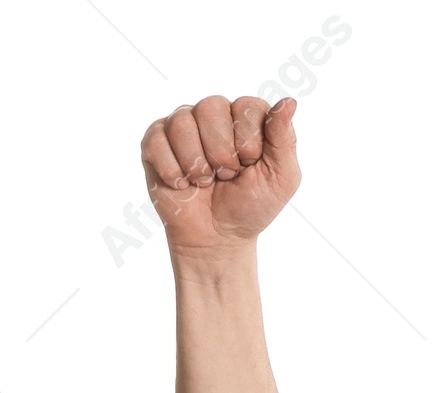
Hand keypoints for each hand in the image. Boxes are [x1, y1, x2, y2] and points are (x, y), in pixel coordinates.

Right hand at [141, 95, 300, 256]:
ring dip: (198, 166)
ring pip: (182, 123)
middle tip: (226, 176)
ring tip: (205, 182)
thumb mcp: (281, 179)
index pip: (246, 107)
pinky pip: (158, 141)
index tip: (250, 167)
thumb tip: (289, 100)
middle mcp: (213, 113)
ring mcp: (182, 124)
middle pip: (211, 107)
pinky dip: (174, 173)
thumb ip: (285, 139)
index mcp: (245, 116)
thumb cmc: (251, 207)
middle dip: (222, 155)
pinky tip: (183, 184)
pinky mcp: (155, 141)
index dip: (249, 144)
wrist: (218, 239)